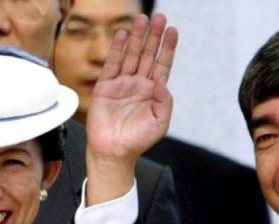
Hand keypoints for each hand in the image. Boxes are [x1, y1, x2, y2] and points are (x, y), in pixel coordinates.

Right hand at [85, 14, 177, 203]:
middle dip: (153, 36)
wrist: (113, 152)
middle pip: (147, 54)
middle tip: (160, 17)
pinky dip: (117, 49)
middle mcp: (138, 85)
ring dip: (136, 37)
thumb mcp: (160, 123)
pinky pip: (112, 64)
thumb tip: (162, 83)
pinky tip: (122, 35)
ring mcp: (121, 85)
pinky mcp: (105, 87)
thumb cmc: (137, 141)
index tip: (172, 31)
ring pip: (131, 55)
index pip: (162, 64)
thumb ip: (165, 102)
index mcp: (153, 92)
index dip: (167, 48)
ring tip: (142, 19)